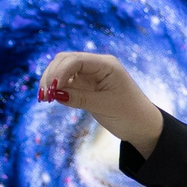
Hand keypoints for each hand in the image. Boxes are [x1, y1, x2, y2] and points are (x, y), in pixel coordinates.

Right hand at [37, 52, 164, 155]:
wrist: (142, 126)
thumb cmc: (130, 114)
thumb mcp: (104, 106)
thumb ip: (80, 98)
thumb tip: (55, 94)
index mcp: (106, 64)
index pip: (76, 60)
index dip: (60, 71)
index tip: (51, 88)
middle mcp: (97, 65)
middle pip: (65, 61)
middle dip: (52, 75)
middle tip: (44, 95)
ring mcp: (90, 74)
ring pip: (62, 70)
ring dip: (51, 81)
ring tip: (44, 98)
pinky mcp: (85, 85)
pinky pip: (66, 82)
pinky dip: (57, 88)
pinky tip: (50, 98)